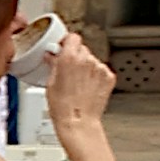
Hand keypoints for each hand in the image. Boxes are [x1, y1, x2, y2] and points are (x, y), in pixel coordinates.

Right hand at [41, 21, 116, 140]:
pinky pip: (101, 71)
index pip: (72, 37)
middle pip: (82, 49)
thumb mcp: (50, 83)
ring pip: (92, 60)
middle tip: (69, 71)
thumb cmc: (63, 108)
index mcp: (70, 58)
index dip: (67, 42)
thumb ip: (53, 64)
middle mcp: (87, 59)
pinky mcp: (109, 77)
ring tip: (78, 85)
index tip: (63, 47)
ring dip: (86, 68)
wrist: (79, 123)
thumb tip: (52, 56)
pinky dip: (96, 77)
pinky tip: (88, 89)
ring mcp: (100, 68)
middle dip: (76, 57)